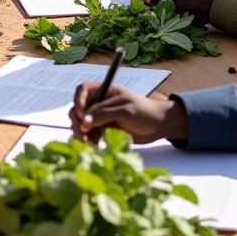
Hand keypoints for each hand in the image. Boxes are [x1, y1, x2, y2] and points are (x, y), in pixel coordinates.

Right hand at [70, 82, 188, 144]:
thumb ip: (104, 115)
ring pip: (81, 123)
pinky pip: (89, 134)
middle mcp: (99, 102)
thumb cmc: (144, 112)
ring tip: (91, 143)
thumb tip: (85, 121)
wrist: (158, 126)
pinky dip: (89, 140)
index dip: (79, 101)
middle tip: (84, 135)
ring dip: (82, 133)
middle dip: (78, 121)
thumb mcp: (125, 111)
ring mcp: (100, 116)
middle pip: (78, 108)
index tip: (83, 114)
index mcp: (104, 90)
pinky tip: (95, 145)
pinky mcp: (103, 129)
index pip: (82, 90)